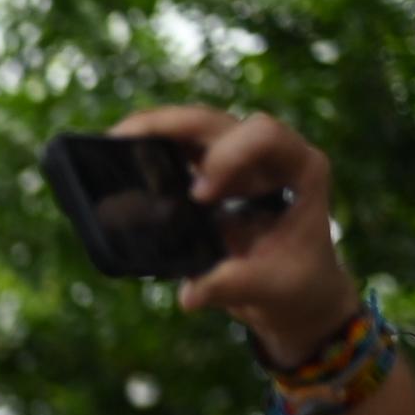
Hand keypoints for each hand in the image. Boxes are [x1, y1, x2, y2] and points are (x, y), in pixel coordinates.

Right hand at [111, 105, 359, 361]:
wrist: (297, 288)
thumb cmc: (296, 284)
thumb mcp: (271, 288)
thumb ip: (234, 285)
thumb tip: (189, 292)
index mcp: (300, 169)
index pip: (263, 136)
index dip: (227, 157)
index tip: (199, 198)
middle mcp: (271, 155)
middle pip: (218, 121)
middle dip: (171, 125)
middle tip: (124, 139)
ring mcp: (242, 161)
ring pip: (195, 128)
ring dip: (154, 131)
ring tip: (113, 142)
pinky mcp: (215, 174)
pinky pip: (181, 150)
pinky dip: (151, 151)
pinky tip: (121, 159)